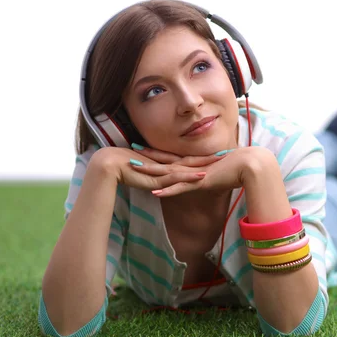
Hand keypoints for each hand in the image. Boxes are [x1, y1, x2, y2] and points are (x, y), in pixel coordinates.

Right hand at [89, 146, 224, 193]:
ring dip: (205, 165)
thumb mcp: (144, 175)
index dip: (202, 157)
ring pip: (188, 167)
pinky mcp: (157, 177)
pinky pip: (177, 178)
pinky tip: (202, 177)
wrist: (108, 165)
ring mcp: (163, 170)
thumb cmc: (123, 171)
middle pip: (192, 161)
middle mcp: (166, 164)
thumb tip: (162, 182)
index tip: (218, 155)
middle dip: (210, 158)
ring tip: (222, 162)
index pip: (187, 159)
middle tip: (229, 154)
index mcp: (165, 163)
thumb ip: (155, 178)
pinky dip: (190, 177)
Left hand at [131, 146, 277, 196]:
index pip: (173, 158)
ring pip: (168, 173)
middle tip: (128, 154)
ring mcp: (196, 174)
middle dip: (147, 158)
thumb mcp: (223, 171)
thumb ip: (215, 173)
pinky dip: (168, 190)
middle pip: (165, 162)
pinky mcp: (201, 182)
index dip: (157, 154)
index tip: (142, 149)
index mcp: (197, 163)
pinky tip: (154, 192)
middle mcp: (193, 167)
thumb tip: (213, 175)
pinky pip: (181, 187)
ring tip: (133, 169)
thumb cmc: (240, 167)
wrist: (251, 164)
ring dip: (151, 172)